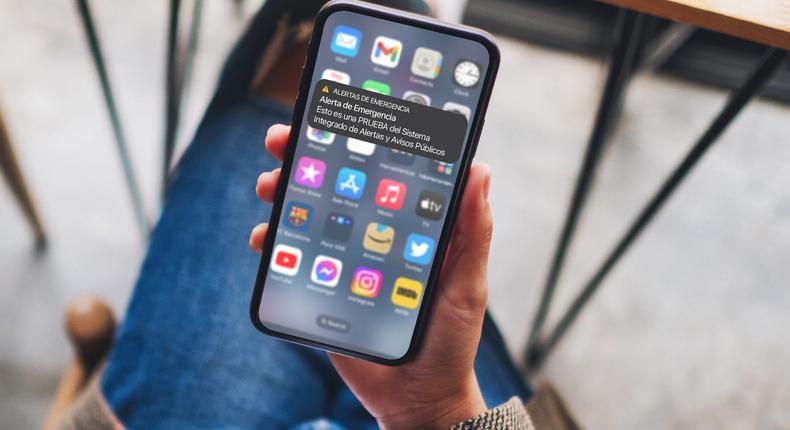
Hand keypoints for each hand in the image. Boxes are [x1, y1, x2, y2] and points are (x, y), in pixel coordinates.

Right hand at [251, 124, 492, 428]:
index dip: (363, 140)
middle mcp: (375, 236)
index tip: (342, 111)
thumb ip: (473, 233)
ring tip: (270, 185)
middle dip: (308, 158)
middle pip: (338, 186)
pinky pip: (293, 258)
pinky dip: (274, 244)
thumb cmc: (451, 340)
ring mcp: (345, 260)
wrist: (418, 397)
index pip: (385, 173)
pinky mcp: (323, 287)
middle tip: (285, 141)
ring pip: (309, 215)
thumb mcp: (468, 285)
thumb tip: (479, 168)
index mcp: (411, 227)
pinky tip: (265, 239)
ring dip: (284, 193)